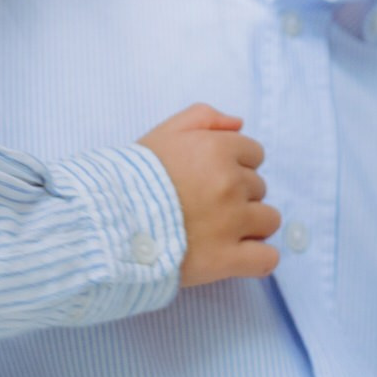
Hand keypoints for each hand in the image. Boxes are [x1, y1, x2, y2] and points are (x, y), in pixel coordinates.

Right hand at [138, 104, 281, 286]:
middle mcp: (231, 183)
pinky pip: (267, 259)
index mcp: (218, 150)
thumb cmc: (132, 177)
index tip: (210, 179)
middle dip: (238, 195)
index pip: (254, 154)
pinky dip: (258, 258)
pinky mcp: (226, 259)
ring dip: (251, 225)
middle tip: (205, 206)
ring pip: (269, 221)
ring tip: (220, 231)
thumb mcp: (163, 132)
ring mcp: (231, 223)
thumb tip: (238, 124)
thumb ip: (203, 117)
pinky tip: (238, 255)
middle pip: (259, 187)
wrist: (107, 224)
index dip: (234, 165)